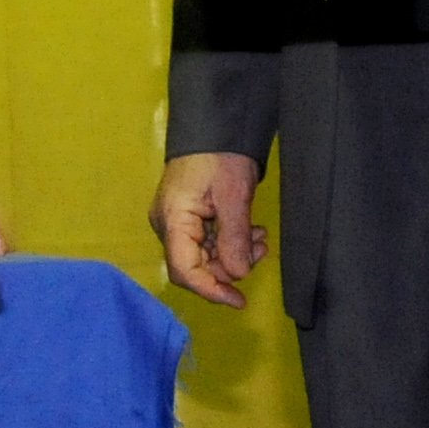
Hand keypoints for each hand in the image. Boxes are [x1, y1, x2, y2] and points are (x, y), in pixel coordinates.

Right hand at [151, 152, 267, 308]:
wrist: (214, 127)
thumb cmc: (220, 158)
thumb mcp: (234, 196)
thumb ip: (234, 238)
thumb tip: (238, 275)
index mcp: (173, 221)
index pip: (185, 269)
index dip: (211, 290)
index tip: (239, 301)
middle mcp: (168, 226)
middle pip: (195, 266)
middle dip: (229, 266)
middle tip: (260, 250)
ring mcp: (176, 222)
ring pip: (204, 256)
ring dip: (234, 254)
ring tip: (259, 237)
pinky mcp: (187, 217)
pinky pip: (207, 242)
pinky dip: (230, 243)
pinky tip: (250, 231)